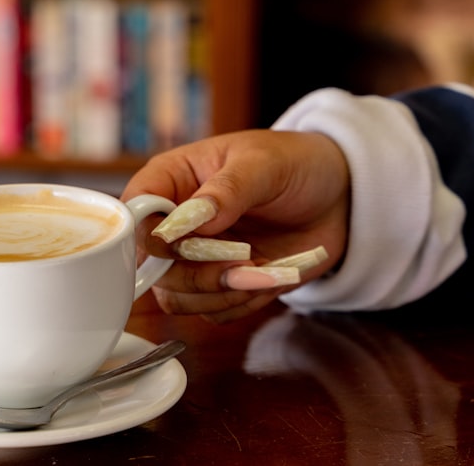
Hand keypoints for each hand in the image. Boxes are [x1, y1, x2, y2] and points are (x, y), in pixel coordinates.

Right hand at [122, 130, 349, 322]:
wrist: (339, 195)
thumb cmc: (294, 163)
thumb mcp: (262, 164)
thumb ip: (226, 190)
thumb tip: (190, 218)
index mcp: (171, 179)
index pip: (134, 211)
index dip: (149, 235)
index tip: (183, 244)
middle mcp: (175, 221)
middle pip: (151, 266)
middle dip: (196, 272)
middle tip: (243, 261)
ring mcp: (196, 256)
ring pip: (176, 297)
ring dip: (219, 293)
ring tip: (261, 273)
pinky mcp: (221, 283)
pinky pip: (212, 312)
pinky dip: (240, 304)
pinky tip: (269, 279)